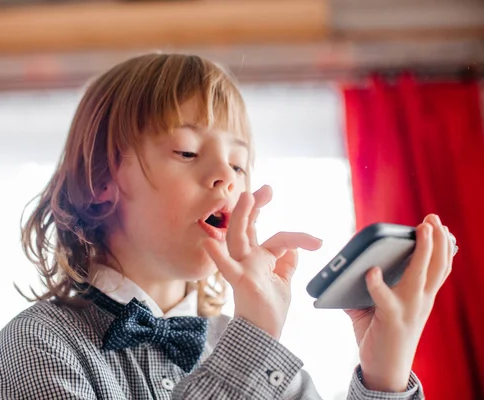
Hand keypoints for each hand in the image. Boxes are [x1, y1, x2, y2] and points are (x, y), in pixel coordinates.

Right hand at [202, 185, 322, 338]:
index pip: (278, 240)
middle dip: (255, 207)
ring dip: (242, 217)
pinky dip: (218, 256)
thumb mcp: (283, 282)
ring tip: (247, 196)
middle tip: (265, 189)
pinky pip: (227, 269)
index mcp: (259, 260)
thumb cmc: (269, 311)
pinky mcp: (241, 282)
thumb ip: (287, 264)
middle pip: (248, 228)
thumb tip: (295, 248)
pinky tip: (209, 244)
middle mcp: (248, 260)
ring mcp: (242, 269)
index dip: (299, 238)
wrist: (263, 337)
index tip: (319, 243)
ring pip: (238, 238)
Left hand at [345, 214, 454, 391]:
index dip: (443, 246)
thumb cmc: (380, 335)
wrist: (384, 370)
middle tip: (432, 218)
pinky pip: (385, 298)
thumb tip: (347, 269)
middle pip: (437, 265)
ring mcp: (409, 309)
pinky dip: (377, 283)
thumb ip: (367, 287)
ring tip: (422, 230)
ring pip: (422, 275)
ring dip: (424, 251)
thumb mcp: (377, 307)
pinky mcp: (391, 319)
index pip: (438, 268)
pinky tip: (371, 271)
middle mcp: (421, 301)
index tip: (439, 226)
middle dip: (438, 239)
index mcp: (420, 296)